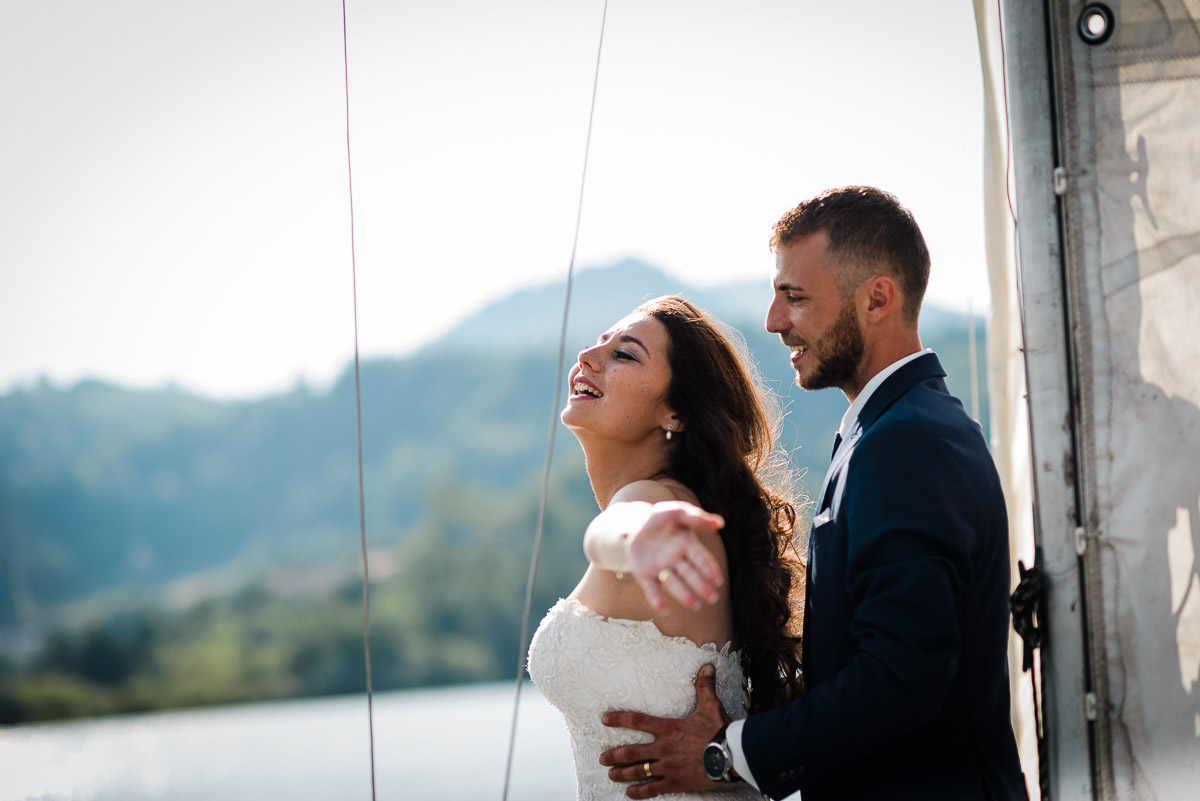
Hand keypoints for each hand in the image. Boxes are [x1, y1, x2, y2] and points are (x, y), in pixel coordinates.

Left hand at [598, 663, 731, 798]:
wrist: (731, 755)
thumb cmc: (719, 730)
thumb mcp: (711, 706)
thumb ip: (704, 686)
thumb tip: (706, 666)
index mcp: (668, 728)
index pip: (637, 721)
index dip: (619, 719)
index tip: (604, 719)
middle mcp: (663, 747)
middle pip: (631, 752)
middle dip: (614, 755)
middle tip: (602, 758)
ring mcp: (668, 766)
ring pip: (638, 771)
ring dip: (622, 773)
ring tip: (611, 775)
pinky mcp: (675, 782)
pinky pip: (653, 789)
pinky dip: (640, 792)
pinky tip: (630, 794)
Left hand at [627, 501, 724, 612]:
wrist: (635, 524)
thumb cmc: (661, 519)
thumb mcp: (676, 512)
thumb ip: (696, 517)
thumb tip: (721, 523)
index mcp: (687, 546)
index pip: (700, 558)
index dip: (708, 568)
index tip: (717, 580)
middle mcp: (676, 560)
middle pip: (690, 574)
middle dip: (700, 585)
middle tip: (712, 597)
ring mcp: (661, 569)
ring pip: (674, 583)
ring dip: (684, 595)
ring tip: (695, 605)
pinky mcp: (645, 575)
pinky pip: (651, 589)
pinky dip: (656, 600)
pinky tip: (663, 611)